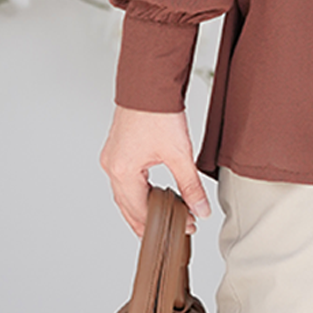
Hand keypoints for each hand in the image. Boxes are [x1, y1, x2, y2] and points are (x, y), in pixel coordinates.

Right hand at [100, 104, 212, 237]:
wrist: (148, 83)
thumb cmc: (157, 112)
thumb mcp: (179, 154)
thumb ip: (190, 186)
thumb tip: (200, 208)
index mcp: (123, 172)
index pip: (140, 212)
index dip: (162, 224)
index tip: (185, 226)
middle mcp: (112, 167)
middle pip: (127, 208)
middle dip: (148, 222)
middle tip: (172, 229)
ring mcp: (112, 157)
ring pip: (124, 195)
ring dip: (141, 208)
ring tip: (162, 218)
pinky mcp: (118, 149)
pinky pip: (124, 180)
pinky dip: (137, 192)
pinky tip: (151, 194)